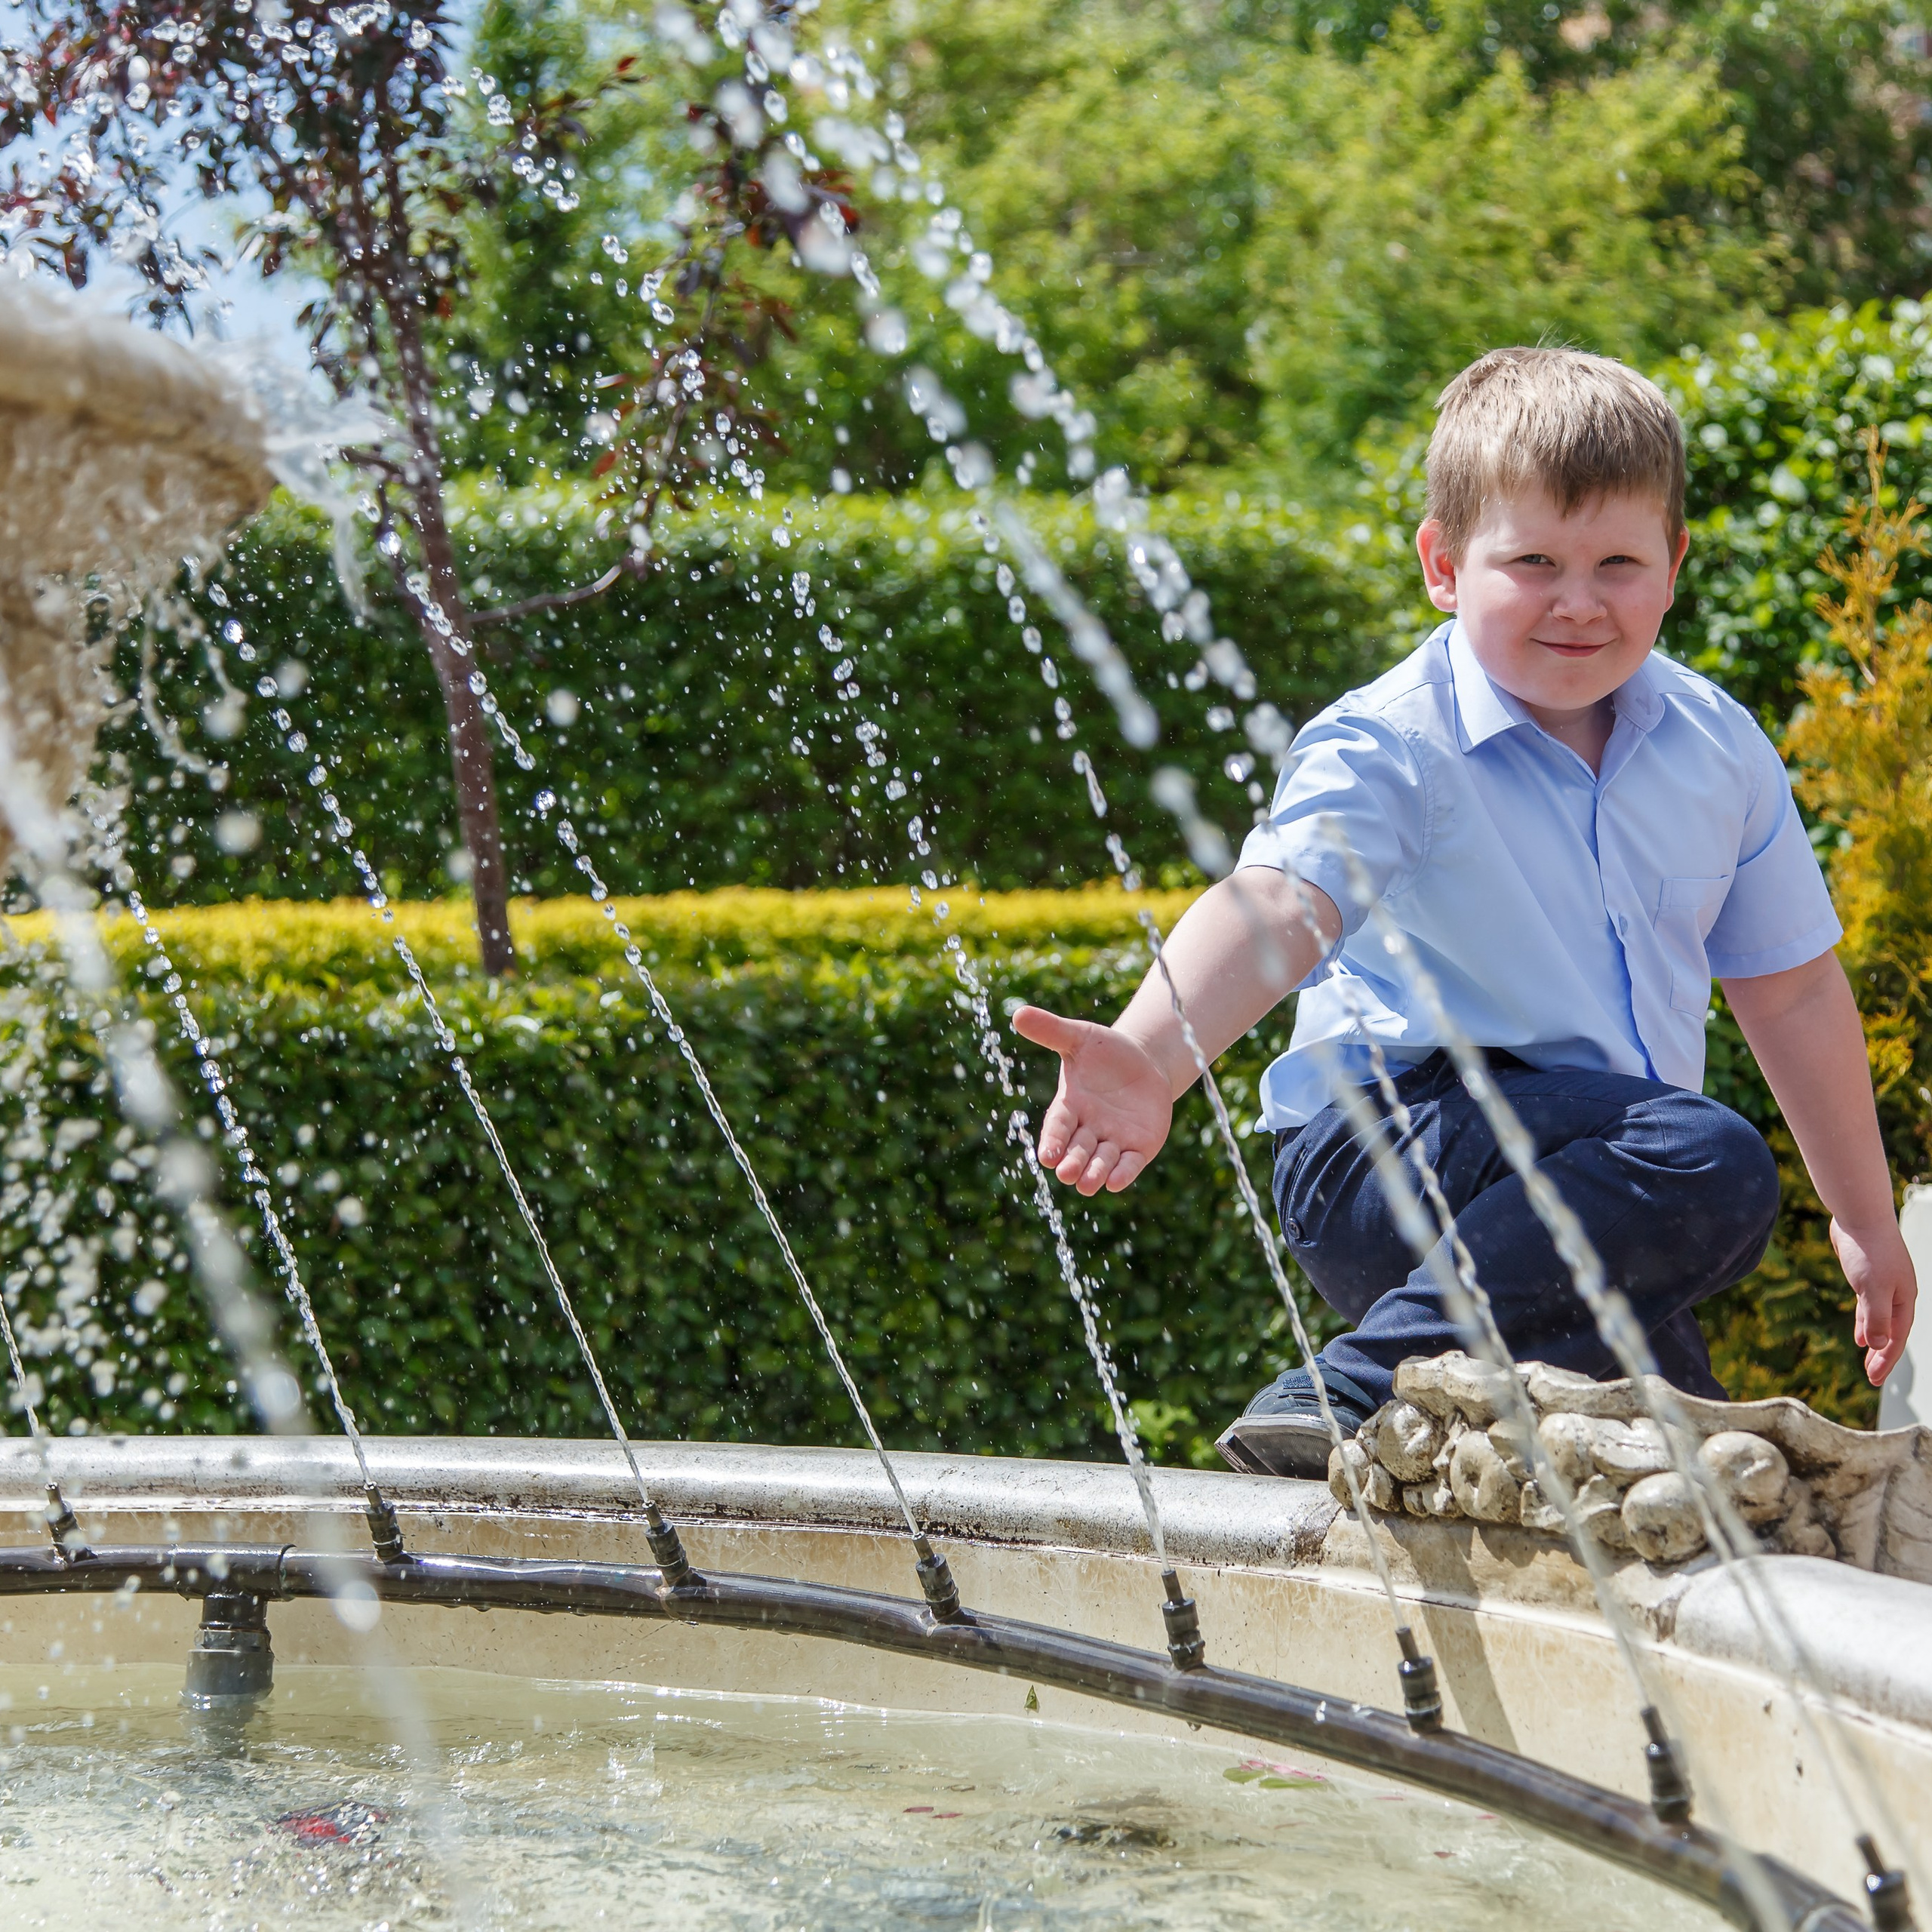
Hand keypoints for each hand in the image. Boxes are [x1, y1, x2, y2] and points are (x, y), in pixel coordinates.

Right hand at [1011, 1005, 1173, 1194]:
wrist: (1146, 1062)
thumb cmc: (1107, 1051)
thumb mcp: (1080, 1038)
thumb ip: (1052, 1031)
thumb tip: (1018, 1013)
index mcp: (1070, 1106)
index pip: (1058, 1126)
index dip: (1053, 1141)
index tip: (1046, 1156)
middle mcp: (1088, 1128)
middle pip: (1077, 1150)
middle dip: (1072, 1162)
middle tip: (1065, 1173)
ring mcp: (1113, 1141)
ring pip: (1101, 1163)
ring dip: (1094, 1173)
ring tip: (1086, 1183)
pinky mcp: (1139, 1148)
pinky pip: (1129, 1165)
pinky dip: (1122, 1174)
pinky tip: (1116, 1183)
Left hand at [1831, 1214, 1917, 1384]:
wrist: (1858, 1216)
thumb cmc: (1869, 1250)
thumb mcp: (1871, 1288)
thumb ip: (1875, 1317)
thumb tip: (1875, 1345)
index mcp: (1904, 1299)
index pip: (1896, 1337)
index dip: (1885, 1360)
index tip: (1874, 1379)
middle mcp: (1897, 1294)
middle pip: (1891, 1332)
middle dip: (1882, 1355)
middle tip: (1872, 1377)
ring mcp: (1883, 1285)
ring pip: (1880, 1320)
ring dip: (1874, 1339)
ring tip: (1867, 1359)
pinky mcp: (1866, 1276)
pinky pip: (1868, 1307)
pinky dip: (1864, 1321)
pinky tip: (1858, 1334)